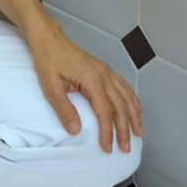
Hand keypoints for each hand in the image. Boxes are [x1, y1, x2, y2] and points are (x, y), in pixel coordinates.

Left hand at [27, 21, 143, 153]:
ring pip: (127, 97)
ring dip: (134, 116)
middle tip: (126, 147)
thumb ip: (64, 109)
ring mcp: (105, 71)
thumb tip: (75, 130)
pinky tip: (136, 108)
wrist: (49, 39)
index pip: (105, 112)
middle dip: (125, 129)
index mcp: (92, 80)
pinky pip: (124, 86)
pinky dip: (133, 99)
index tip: (108, 147)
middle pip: (121, 107)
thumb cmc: (49, 59)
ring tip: (138, 132)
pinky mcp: (104, 69)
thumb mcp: (50, 86)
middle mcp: (103, 75)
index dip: (108, 131)